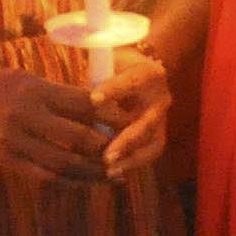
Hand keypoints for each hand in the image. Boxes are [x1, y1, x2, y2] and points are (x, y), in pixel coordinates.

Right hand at [0, 64, 119, 183]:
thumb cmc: (0, 86)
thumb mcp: (29, 79)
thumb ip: (61, 94)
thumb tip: (101, 109)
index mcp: (35, 90)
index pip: (83, 104)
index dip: (111, 115)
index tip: (132, 122)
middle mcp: (26, 116)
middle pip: (77, 137)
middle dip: (108, 146)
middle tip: (129, 150)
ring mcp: (15, 142)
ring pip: (64, 163)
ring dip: (93, 172)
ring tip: (115, 174)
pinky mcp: (8, 161)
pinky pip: (45, 176)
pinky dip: (70, 182)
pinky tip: (87, 183)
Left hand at [86, 51, 175, 179]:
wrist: (140, 71)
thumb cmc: (116, 64)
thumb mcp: (107, 61)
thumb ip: (94, 74)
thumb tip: (74, 93)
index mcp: (149, 74)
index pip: (132, 81)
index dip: (113, 90)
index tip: (93, 99)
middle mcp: (160, 99)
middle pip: (148, 122)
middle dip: (127, 140)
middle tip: (106, 155)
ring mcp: (161, 120)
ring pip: (153, 144)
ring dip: (132, 159)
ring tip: (109, 170)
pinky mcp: (157, 136)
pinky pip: (149, 154)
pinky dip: (132, 165)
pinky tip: (112, 174)